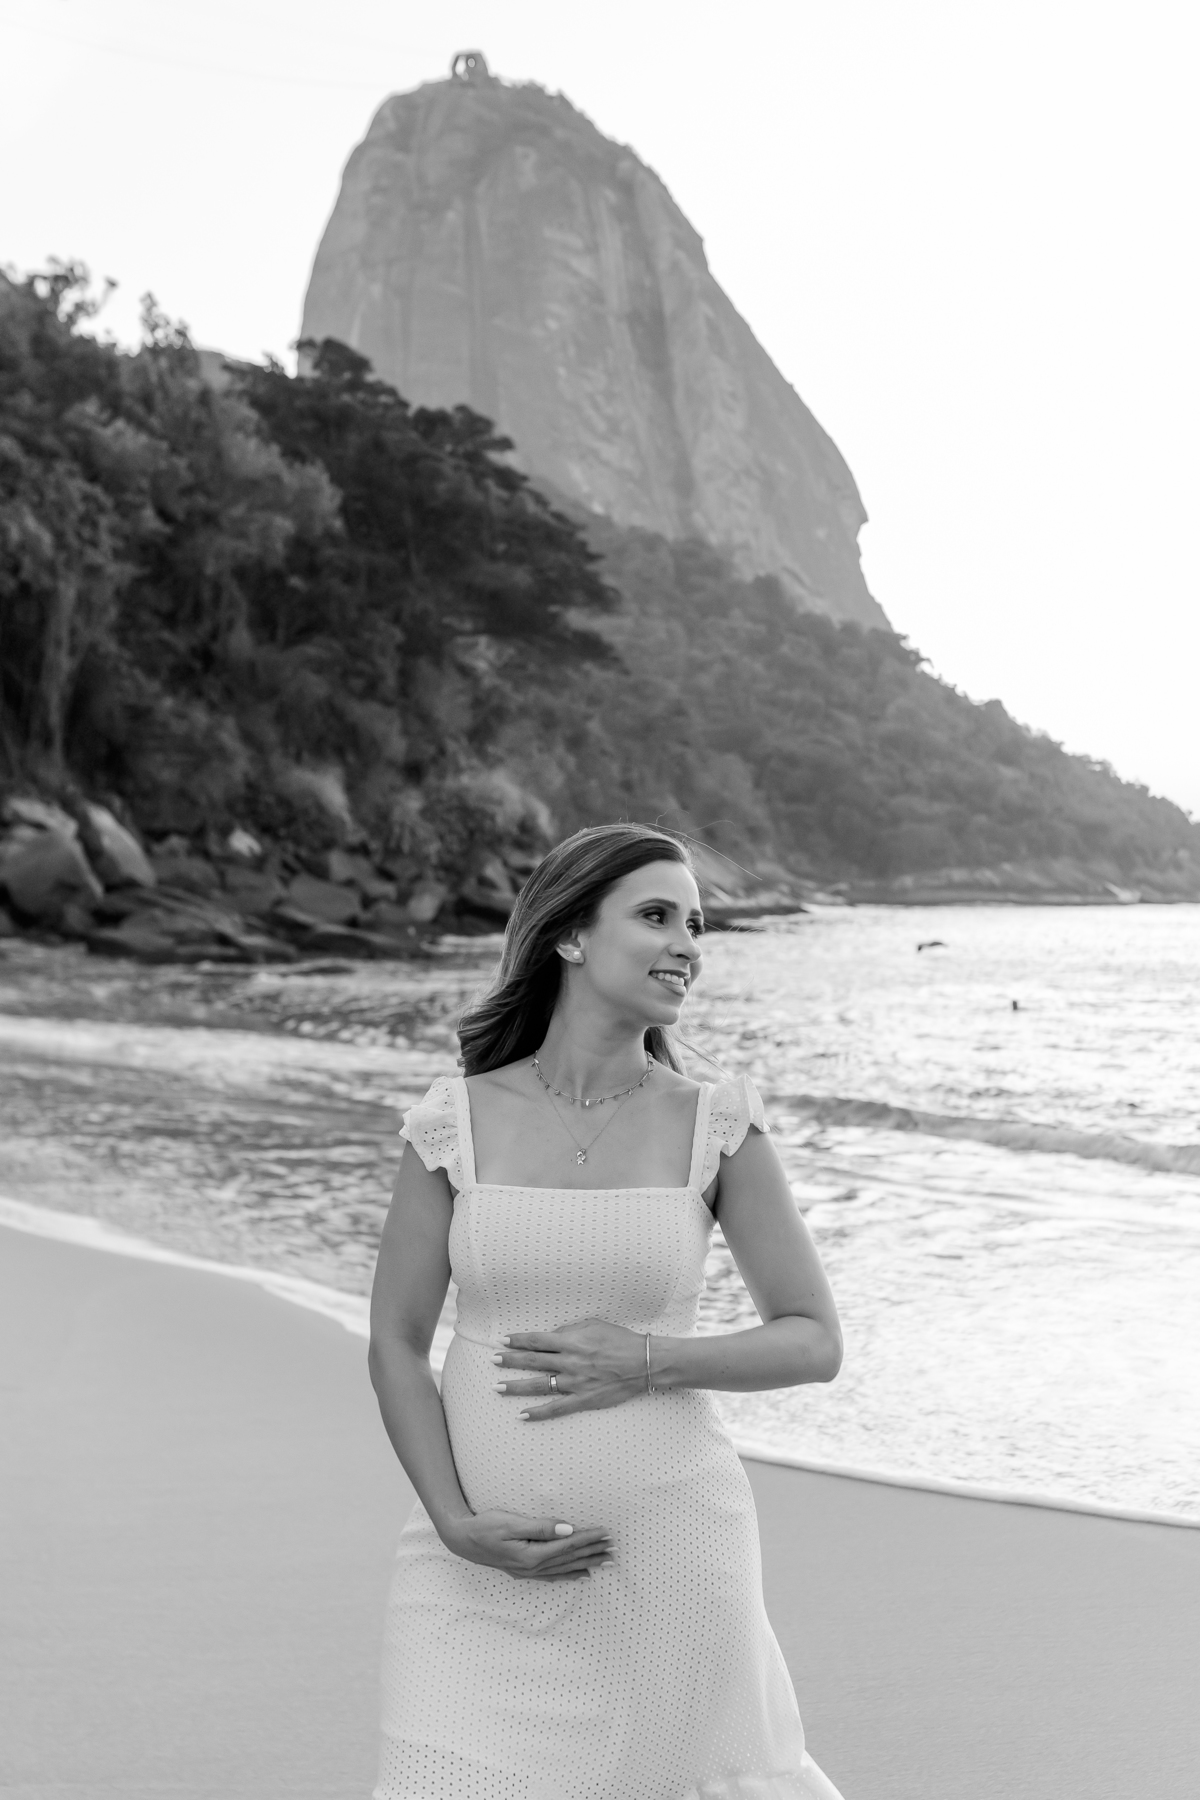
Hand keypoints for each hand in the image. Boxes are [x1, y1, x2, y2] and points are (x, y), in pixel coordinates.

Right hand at [441, 1510, 611, 1579]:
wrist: (461, 1539)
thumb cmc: (484, 1526)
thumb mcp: (511, 1523)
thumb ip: (540, 1527)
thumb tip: (568, 1529)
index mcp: (532, 1555)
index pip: (568, 1545)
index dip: (589, 1539)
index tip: (606, 1533)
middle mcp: (533, 1568)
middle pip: (570, 1559)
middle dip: (594, 1553)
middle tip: (614, 1549)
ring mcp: (528, 1572)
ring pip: (565, 1569)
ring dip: (586, 1564)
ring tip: (605, 1562)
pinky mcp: (524, 1571)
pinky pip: (553, 1576)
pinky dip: (569, 1575)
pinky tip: (581, 1576)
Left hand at [494, 1318, 648, 1421]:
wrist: (644, 1363)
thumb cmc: (621, 1340)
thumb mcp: (595, 1325)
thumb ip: (571, 1329)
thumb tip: (553, 1335)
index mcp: (571, 1341)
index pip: (537, 1340)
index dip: (518, 1340)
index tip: (502, 1340)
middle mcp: (569, 1362)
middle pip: (532, 1361)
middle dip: (510, 1360)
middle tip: (493, 1360)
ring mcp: (575, 1383)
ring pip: (539, 1385)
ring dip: (516, 1386)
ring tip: (497, 1387)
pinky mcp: (583, 1400)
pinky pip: (556, 1409)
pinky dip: (538, 1413)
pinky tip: (522, 1415)